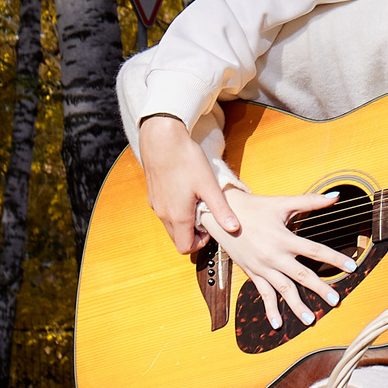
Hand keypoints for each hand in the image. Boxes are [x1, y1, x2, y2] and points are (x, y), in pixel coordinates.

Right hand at [138, 114, 236, 251]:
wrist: (161, 139)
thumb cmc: (186, 160)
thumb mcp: (209, 186)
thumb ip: (221, 210)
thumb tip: (234, 228)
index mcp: (178, 217)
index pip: (185, 248)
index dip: (200, 244)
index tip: (210, 228)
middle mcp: (163, 214)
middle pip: (177, 238)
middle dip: (192, 234)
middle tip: (206, 215)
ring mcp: (156, 205)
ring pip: (170, 226)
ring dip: (184, 222)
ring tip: (197, 202)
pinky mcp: (152, 195)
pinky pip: (164, 212)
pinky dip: (175, 211)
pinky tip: (186, 192)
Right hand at [206, 189, 358, 330]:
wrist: (222, 214)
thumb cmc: (255, 207)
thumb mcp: (283, 202)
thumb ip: (310, 201)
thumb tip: (335, 196)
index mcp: (284, 238)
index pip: (315, 250)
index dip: (335, 258)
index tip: (351, 267)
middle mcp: (274, 256)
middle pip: (302, 275)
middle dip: (320, 288)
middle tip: (335, 300)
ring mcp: (262, 267)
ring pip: (283, 289)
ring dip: (297, 305)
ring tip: (310, 319)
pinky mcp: (252, 274)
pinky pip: (263, 294)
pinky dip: (270, 310)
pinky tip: (277, 324)